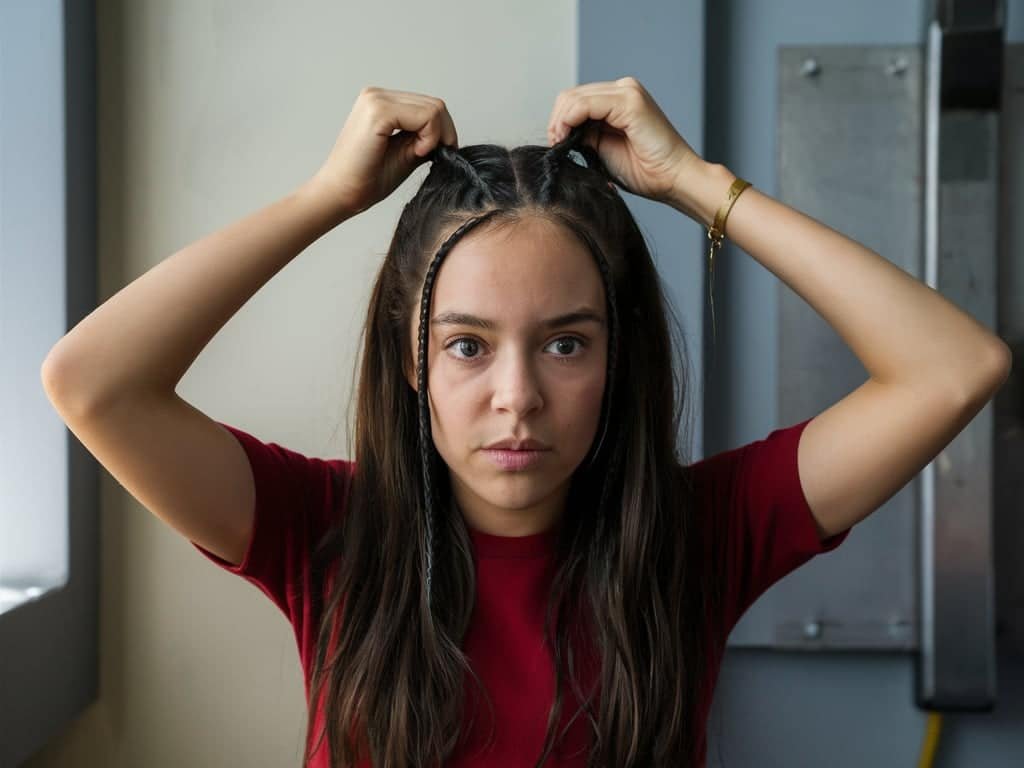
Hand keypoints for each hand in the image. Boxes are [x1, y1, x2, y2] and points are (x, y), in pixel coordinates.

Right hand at [311, 86, 458, 216]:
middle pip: (435, 104)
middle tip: (428, 157)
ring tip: (416, 154)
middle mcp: (377, 95)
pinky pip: (426, 117)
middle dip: (442, 134)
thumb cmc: (368, 178)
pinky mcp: (379, 111)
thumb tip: (448, 134)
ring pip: (434, 109)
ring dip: (435, 136)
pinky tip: (415, 153)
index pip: (428, 105)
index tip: (433, 154)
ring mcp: (377, 100)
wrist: (341, 194)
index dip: (441, 131)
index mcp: (381, 102)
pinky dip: (429, 137)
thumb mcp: (406, 153)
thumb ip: (424, 138)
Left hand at [546, 77, 702, 204]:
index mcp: (618, 99)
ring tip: (561, 144)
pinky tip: (567, 138)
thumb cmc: (644, 171)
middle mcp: (623, 89)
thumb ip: (585, 134)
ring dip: (560, 122)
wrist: (672, 179)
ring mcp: (627, 92)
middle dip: (556, 121)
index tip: (556, 144)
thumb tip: (561, 132)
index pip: (576, 99)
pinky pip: (585, 104)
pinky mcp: (629, 101)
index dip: (559, 121)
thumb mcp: (603, 149)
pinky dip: (569, 120)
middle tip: (556, 145)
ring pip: (574, 98)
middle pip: (571, 95)